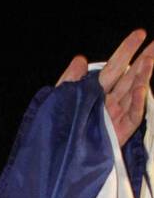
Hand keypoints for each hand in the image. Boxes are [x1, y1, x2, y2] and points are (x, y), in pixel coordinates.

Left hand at [57, 29, 153, 146]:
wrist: (53, 163)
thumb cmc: (52, 133)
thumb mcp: (57, 103)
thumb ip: (69, 81)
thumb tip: (81, 59)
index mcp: (94, 92)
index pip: (114, 67)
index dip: (126, 50)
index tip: (141, 33)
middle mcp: (108, 103)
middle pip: (130, 77)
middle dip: (144, 59)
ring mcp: (115, 118)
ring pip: (134, 93)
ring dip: (142, 76)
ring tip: (150, 59)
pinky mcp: (119, 134)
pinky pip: (132, 116)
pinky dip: (136, 102)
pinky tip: (140, 87)